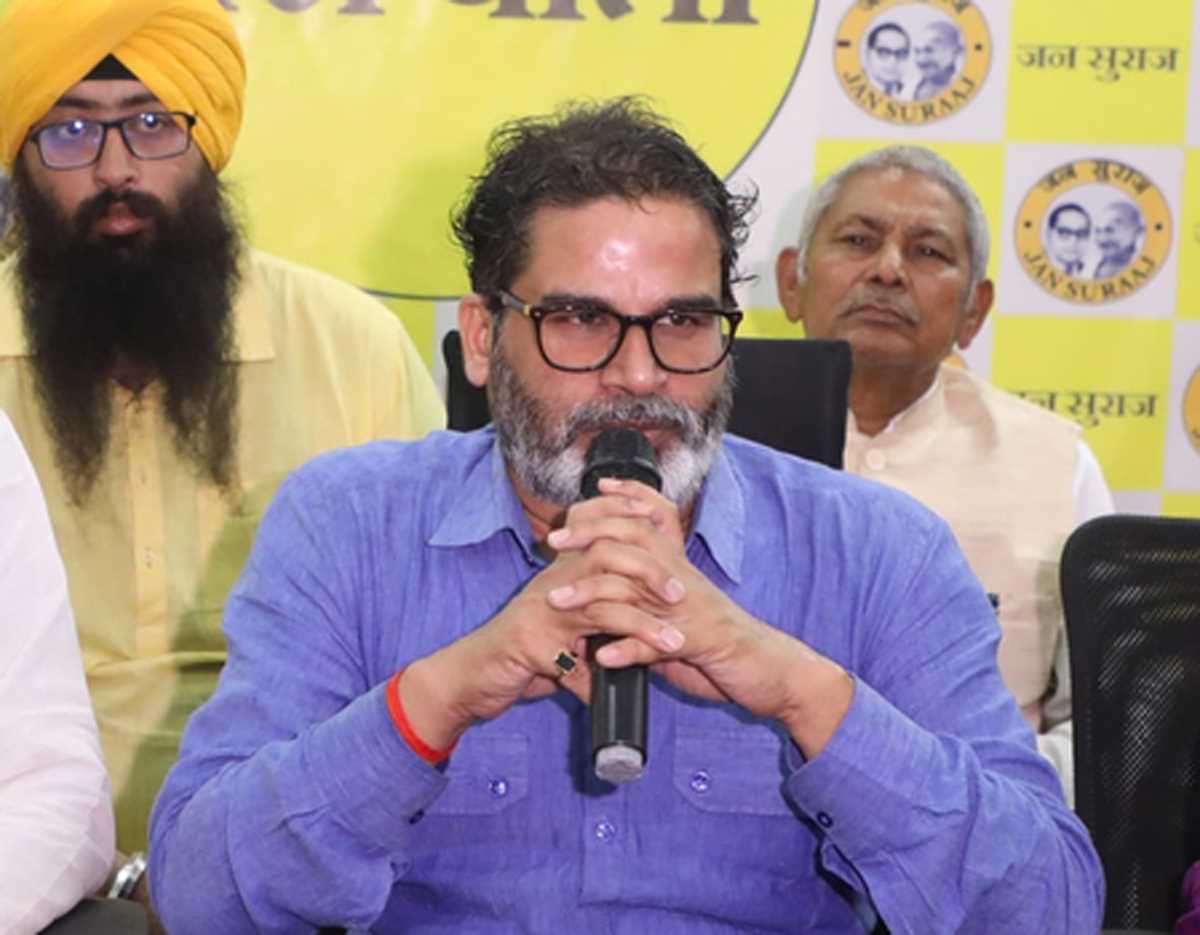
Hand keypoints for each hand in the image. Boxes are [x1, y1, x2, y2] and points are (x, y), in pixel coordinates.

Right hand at [399, 487, 687, 749]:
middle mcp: (551, 584)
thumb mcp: (561, 638)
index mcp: (561, 575)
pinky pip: (578, 653)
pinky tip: (627, 678)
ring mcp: (540, 612)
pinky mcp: (531, 645)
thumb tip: (629, 651)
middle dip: (649, 571)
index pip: (603, 537)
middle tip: (680, 594)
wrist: (468, 680)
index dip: (634, 533)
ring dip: (642, 624)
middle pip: (607, 556)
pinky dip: (607, 665)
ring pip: (601, 604)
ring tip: (673, 641)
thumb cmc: (516, 658)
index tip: (671, 542)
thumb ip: (592, 633)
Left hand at [545, 478, 854, 757]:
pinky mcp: (698, 643)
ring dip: (591, 596)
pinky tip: (601, 657)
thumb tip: (604, 601)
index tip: (580, 501)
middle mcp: (681, 579)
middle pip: (632, 539)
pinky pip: (655, 644)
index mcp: (676, 567)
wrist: (769, 669)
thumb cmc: (718, 642)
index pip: (646, 518)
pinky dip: (626, 651)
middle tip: (554, 541)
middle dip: (589, 535)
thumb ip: (645, 600)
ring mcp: (689, 609)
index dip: (616, 503)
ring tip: (558, 602)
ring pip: (634, 590)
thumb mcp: (679, 611)